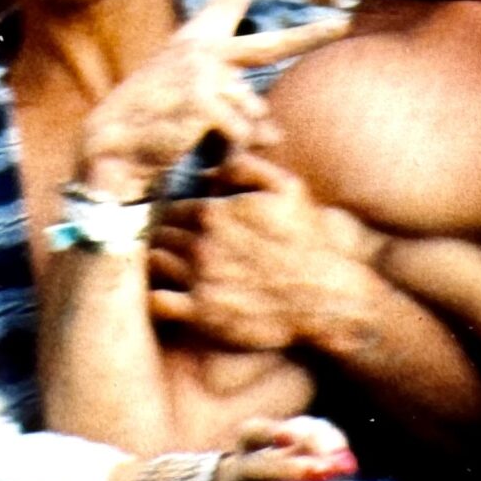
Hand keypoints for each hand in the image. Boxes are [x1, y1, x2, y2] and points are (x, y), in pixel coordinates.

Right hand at [75, 0, 347, 201]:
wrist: (112, 143)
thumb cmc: (152, 123)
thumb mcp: (196, 106)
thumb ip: (239, 110)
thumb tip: (277, 133)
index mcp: (196, 40)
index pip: (227, 0)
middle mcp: (204, 48)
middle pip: (272, 45)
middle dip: (311, 36)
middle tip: (342, 24)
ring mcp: (204, 70)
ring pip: (251, 111)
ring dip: (235, 134)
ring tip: (193, 136)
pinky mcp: (204, 98)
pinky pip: (239, 133)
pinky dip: (226, 149)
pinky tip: (193, 146)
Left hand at [150, 154, 380, 354]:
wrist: (325, 294)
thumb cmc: (306, 238)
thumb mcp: (286, 187)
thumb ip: (244, 167)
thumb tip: (208, 171)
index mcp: (215, 211)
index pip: (171, 206)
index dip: (175, 213)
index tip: (182, 222)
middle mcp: (202, 244)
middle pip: (160, 233)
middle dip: (165, 235)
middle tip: (176, 243)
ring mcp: (201, 279)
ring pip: (155, 262)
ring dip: (161, 261)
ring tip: (175, 265)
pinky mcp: (204, 313)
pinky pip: (158, 300)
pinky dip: (159, 294)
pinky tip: (175, 293)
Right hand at [208, 417, 366, 480]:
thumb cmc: (275, 465)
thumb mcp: (289, 445)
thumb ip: (317, 437)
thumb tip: (343, 456)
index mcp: (247, 446)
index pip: (253, 433)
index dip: (270, 433)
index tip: (291, 435)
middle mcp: (242, 475)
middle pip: (260, 468)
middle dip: (293, 468)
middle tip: (329, 469)